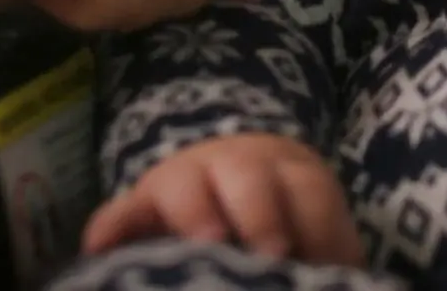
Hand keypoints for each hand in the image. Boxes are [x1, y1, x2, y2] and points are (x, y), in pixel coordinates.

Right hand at [81, 134, 362, 265]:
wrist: (224, 175)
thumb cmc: (280, 221)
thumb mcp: (310, 230)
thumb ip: (327, 258)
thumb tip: (348, 286)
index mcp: (289, 175)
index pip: (309, 191)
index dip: (319, 224)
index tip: (320, 259)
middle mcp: (235, 168)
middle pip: (249, 177)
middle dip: (261, 212)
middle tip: (271, 252)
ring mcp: (183, 182)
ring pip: (184, 185)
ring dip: (194, 212)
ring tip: (205, 245)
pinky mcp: (139, 205)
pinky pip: (119, 211)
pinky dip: (109, 227)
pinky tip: (98, 251)